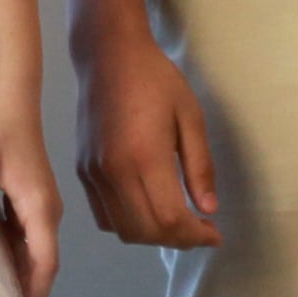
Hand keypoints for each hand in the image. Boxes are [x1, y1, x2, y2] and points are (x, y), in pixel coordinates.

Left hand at [0, 92, 66, 296]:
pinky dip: (11, 253)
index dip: (36, 288)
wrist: (14, 100)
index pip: (45, 258)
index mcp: (39, 206)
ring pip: (34, 250)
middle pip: (42, 260)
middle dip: (26, 287)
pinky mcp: (30, 202)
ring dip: (18, 271)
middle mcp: (46, 211)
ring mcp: (40, 207)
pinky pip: (24, 236)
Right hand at [73, 28, 219, 250]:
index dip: (195, 235)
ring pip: (122, 230)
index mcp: (144, 156)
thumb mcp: (190, 116)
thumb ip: (200, 166)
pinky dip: (128, 225)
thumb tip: (208, 209)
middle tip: (200, 230)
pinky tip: (147, 209)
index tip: (214, 234)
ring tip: (177, 223)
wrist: (108, 56)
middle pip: (146, 231)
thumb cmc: (156, 79)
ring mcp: (93, 173)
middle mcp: (114, 171)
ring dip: (153, 236)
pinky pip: (104, 216)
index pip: (170, 218)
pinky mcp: (82, 171)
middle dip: (178, 240)